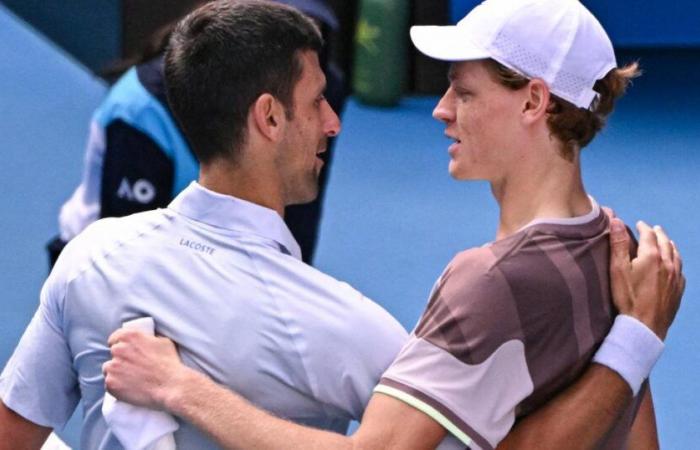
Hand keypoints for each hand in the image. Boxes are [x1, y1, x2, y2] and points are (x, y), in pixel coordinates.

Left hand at [103, 329, 194, 409]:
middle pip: (112, 354)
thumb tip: (147, 340)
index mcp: (130, 336)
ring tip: (129, 380)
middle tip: (131, 367)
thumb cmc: (170, 364)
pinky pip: (109, 384)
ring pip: (108, 369)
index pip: (114, 338)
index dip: (119, 344)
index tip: (125, 352)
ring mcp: (113, 367)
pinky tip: (127, 389)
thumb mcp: (163, 342)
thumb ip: (149, 339)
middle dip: (119, 359)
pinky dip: (116, 387)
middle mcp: (118, 350)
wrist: (171, 386)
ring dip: (116, 373)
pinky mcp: (111, 384)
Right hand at [608, 219, 684, 339]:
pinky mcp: (678, 290)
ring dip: (670, 246)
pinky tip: (674, 265)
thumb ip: (618, 244)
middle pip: (665, 243)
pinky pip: (680, 270)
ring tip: (666, 242)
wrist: (645, 325)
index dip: (643, 228)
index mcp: (651, 256)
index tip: (639, 224)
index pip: (649, 235)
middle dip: (658, 234)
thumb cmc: (628, 298)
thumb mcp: (617, 269)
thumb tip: (617, 220)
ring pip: (676, 255)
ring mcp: (675, 277)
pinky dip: (676, 262)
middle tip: (653, 229)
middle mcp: (667, 264)